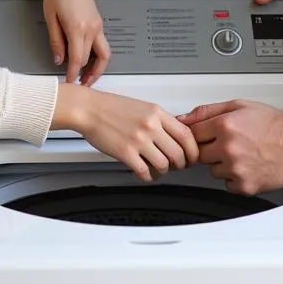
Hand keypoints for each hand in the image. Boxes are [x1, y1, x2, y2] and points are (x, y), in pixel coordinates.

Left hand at [39, 0, 109, 83]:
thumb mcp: (50, 19)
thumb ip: (56, 42)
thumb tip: (59, 61)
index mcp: (77, 28)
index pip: (77, 59)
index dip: (73, 74)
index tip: (69, 83)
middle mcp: (91, 27)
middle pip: (90, 59)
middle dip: (84, 74)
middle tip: (75, 84)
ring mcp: (98, 24)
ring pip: (104, 54)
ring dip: (97, 68)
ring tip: (87, 78)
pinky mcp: (99, 22)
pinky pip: (102, 44)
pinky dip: (97, 56)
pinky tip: (88, 61)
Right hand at [55, 84, 199, 181]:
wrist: (89, 109)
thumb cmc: (112, 107)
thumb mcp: (143, 107)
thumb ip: (160, 120)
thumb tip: (175, 135)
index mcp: (157, 113)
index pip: (187, 134)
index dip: (193, 150)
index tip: (192, 156)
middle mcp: (151, 125)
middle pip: (179, 153)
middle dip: (181, 164)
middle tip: (178, 166)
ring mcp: (139, 140)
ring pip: (164, 165)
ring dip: (164, 172)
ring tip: (159, 170)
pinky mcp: (126, 153)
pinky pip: (145, 172)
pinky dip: (148, 177)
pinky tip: (145, 173)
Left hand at [180, 99, 282, 194]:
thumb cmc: (274, 125)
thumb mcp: (240, 106)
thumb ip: (209, 111)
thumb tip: (185, 117)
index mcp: (224, 126)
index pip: (192, 133)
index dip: (200, 134)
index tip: (207, 135)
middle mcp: (228, 148)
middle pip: (200, 154)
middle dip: (211, 149)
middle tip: (230, 143)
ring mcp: (235, 169)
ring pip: (213, 170)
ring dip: (223, 164)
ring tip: (243, 153)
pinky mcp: (244, 185)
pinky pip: (227, 184)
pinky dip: (235, 178)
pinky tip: (248, 166)